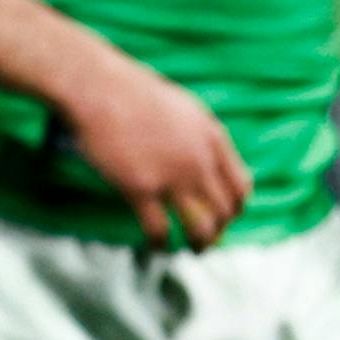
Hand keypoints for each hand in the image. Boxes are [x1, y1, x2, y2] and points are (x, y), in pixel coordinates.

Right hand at [59, 46, 249, 249]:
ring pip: (201, 228)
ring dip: (199, 245)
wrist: (99, 88)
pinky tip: (156, 246)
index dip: (234, 209)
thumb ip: (199, 137)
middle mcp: (199, 160)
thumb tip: (203, 161)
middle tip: (206, 239)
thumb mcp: (183, 109)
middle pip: (224, 211)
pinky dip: (160, 244)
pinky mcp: (140, 188)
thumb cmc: (133, 93)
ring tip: (192, 250)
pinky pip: (159, 229)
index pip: (240, 187)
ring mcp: (171, 176)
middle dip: (219, 231)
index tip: (223, 217)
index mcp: (213, 138)